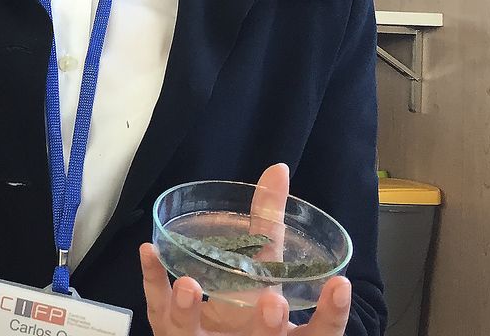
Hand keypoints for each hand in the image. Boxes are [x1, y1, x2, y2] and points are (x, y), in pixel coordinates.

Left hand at [139, 164, 352, 334]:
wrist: (214, 334)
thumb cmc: (246, 304)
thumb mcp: (263, 267)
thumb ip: (270, 222)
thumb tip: (278, 170)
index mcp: (285, 334)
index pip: (319, 334)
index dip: (332, 316)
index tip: (339, 286)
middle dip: (268, 325)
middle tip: (273, 299)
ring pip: (198, 335)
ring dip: (192, 312)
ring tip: (189, 285)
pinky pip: (159, 309)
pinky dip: (153, 280)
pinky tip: (149, 252)